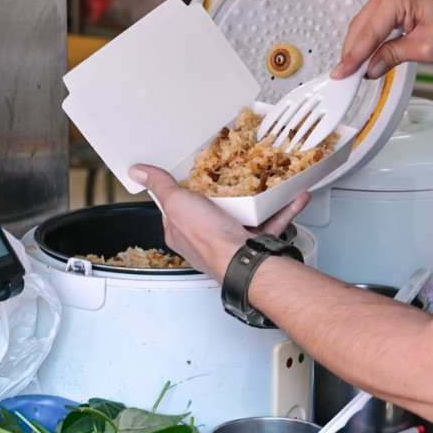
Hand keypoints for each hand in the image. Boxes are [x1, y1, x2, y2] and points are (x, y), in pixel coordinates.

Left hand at [128, 164, 311, 280]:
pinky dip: (284, 207)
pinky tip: (293, 195)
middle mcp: (206, 239)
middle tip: (233, 171)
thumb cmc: (207, 237)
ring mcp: (232, 241)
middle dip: (226, 192)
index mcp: (182, 232)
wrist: (243, 261)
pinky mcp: (256, 242)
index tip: (195, 171)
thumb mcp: (177, 203)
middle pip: (214, 210)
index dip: (184, 188)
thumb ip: (161, 185)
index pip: (178, 207)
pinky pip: (273, 221)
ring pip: (246, 215)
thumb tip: (138, 171)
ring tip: (264, 178)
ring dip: (258, 198)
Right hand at [331, 0, 432, 79]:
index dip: (354, 56)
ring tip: (355, 67)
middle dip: (353, 51)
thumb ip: (393, 56)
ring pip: (364, 20)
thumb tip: (371, 67)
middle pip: (361, 24)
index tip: (343, 73)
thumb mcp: (427, 47)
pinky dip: (368, 34)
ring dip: (359, 44)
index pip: (369, 31)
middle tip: (345, 74)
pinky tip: (366, 51)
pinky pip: (373, 16)